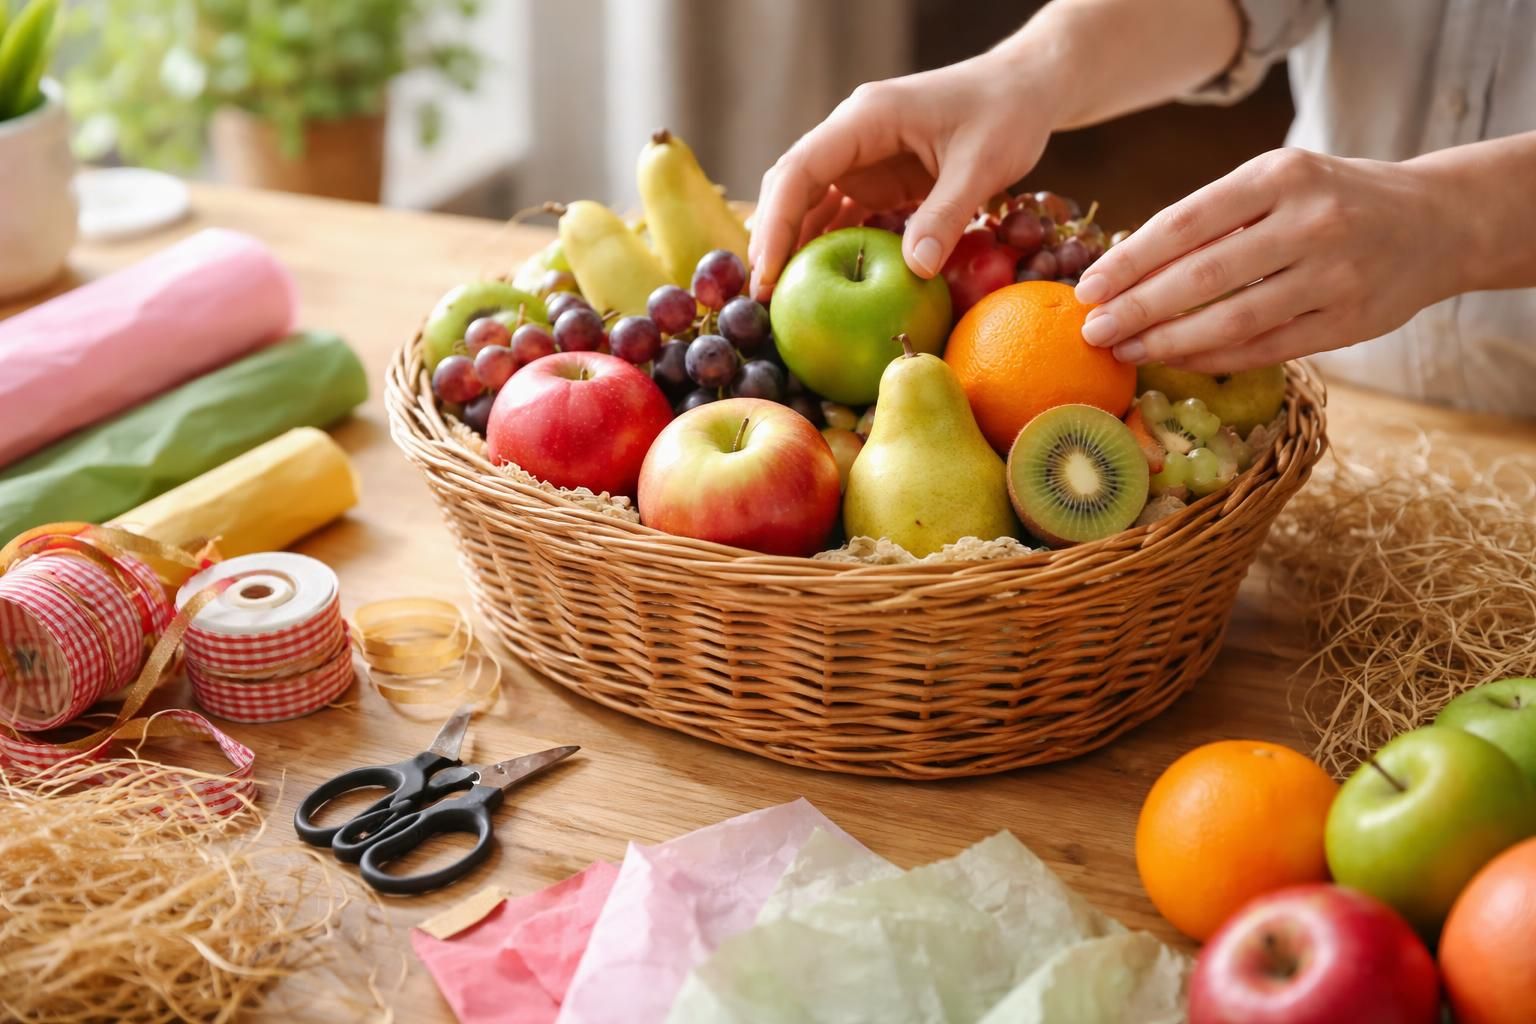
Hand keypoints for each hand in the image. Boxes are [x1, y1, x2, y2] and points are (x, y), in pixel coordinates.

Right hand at [749, 53, 1058, 299]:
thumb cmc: (1006, 113)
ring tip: (784, 302)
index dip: (776, 221)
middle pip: (793, 189)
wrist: (1025, 90)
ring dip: (797, 250)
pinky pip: (843, 218)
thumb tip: (914, 271)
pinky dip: (830, 251)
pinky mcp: (879, 183)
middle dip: (775, 241)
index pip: (801, 170)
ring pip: (811, 206)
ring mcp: (862, 162)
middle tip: (763, 298)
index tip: (767, 271)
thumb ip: (947, 213)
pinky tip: (822, 289)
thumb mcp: (983, 163)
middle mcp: (852, 139)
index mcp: (865, 120)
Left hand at [1073, 149, 1461, 372]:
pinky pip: (1265, 349)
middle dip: (1137, 308)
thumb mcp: (1277, 182)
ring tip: (1125, 351)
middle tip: (1093, 330)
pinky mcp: (1350, 321)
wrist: (1434, 222)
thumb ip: (1214, 217)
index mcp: (1280, 176)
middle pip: (1202, 277)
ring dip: (1168, 343)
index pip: (1184, 224)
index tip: (1087, 288)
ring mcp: (1335, 275)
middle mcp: (1310, 221)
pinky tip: (1176, 361)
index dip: (1129, 261)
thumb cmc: (1330, 200)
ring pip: (1232, 321)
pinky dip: (1213, 358)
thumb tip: (1124, 266)